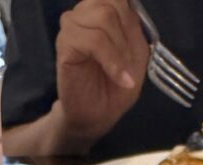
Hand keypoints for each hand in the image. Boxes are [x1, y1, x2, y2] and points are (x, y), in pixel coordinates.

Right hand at [55, 0, 148, 150]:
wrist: (97, 116)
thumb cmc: (115, 86)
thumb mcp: (136, 53)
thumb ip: (134, 26)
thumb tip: (132, 5)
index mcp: (101, 10)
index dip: (131, 20)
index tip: (134, 49)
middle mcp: (84, 12)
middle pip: (112, 2)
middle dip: (127, 37)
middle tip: (130, 65)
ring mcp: (72, 25)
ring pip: (103, 17)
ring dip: (120, 50)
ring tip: (124, 74)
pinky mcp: (65, 43)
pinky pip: (93, 40)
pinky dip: (112, 61)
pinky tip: (120, 78)